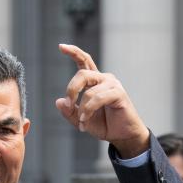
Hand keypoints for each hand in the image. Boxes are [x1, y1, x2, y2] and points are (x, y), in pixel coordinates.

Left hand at [54, 44, 150, 158]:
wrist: (123, 136)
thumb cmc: (106, 125)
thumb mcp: (82, 120)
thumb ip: (70, 112)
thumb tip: (59, 101)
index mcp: (95, 81)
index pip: (84, 61)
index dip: (73, 52)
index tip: (61, 47)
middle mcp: (104, 79)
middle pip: (82, 73)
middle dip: (72, 89)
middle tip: (68, 104)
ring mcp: (113, 84)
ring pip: (89, 91)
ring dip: (82, 109)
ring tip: (82, 122)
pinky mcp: (119, 93)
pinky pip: (98, 98)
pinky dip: (89, 110)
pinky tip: (86, 120)